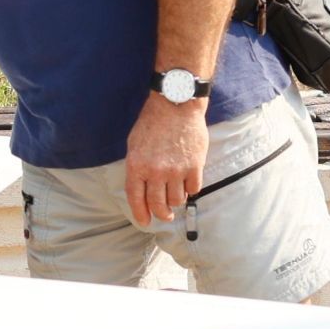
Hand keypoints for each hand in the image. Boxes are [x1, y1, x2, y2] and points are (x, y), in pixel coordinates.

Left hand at [124, 93, 208, 226]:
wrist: (176, 105)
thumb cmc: (152, 123)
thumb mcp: (134, 144)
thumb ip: (137, 167)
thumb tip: (141, 189)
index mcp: (137, 165)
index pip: (136, 198)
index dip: (140, 213)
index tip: (144, 222)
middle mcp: (156, 171)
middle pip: (158, 205)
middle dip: (161, 214)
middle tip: (164, 216)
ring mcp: (176, 170)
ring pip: (177, 200)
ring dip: (176, 200)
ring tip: (175, 193)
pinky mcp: (195, 166)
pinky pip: (193, 189)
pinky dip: (190, 189)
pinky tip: (187, 183)